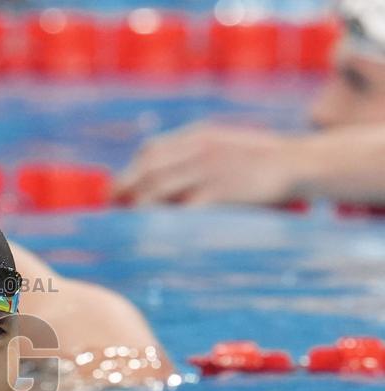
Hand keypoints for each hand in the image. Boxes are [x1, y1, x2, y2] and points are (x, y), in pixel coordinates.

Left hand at [114, 124, 300, 206]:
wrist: (301, 162)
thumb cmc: (262, 159)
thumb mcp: (225, 144)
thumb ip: (196, 154)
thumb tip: (165, 174)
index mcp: (198, 136)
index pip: (151, 150)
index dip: (130, 170)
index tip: (117, 188)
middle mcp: (198, 149)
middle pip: (148, 169)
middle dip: (124, 188)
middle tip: (110, 208)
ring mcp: (209, 169)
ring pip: (159, 188)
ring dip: (138, 207)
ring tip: (125, 224)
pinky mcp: (221, 190)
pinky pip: (184, 207)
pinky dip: (166, 220)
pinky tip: (154, 233)